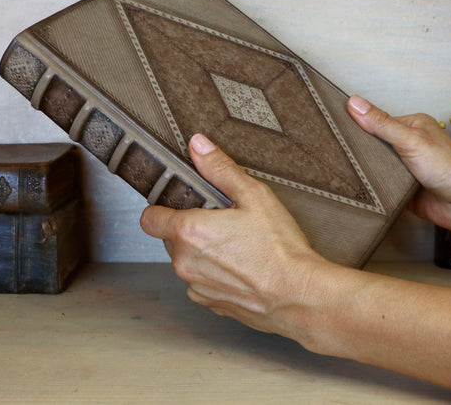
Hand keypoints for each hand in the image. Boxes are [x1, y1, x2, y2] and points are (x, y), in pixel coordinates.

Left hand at [140, 134, 327, 336]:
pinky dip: (216, 275)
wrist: (300, 295)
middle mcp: (185, 262)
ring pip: (188, 262)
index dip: (161, 209)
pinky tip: (242, 268)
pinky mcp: (211, 303)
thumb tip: (198, 146)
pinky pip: (203, 283)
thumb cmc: (279, 249)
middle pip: (171, 239)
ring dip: (203, 254)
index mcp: (189, 232)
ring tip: (237, 247)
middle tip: (223, 223)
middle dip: (190, 229)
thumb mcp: (254, 195)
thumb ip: (220, 168)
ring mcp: (197, 286)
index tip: (178, 206)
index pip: (149, 219)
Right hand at [346, 95, 450, 232]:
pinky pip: (379, 184)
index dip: (356, 124)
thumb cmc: (449, 169)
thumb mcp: (409, 140)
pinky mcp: (401, 188)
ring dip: (364, 169)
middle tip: (332, 150)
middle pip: (374, 144)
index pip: (376, 121)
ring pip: (375, 165)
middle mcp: (408, 145)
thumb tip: (355, 103)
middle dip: (358, 149)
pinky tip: (356, 186)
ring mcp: (404, 168)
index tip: (333, 126)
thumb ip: (381, 123)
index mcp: (411, 126)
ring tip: (338, 167)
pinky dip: (371, 186)